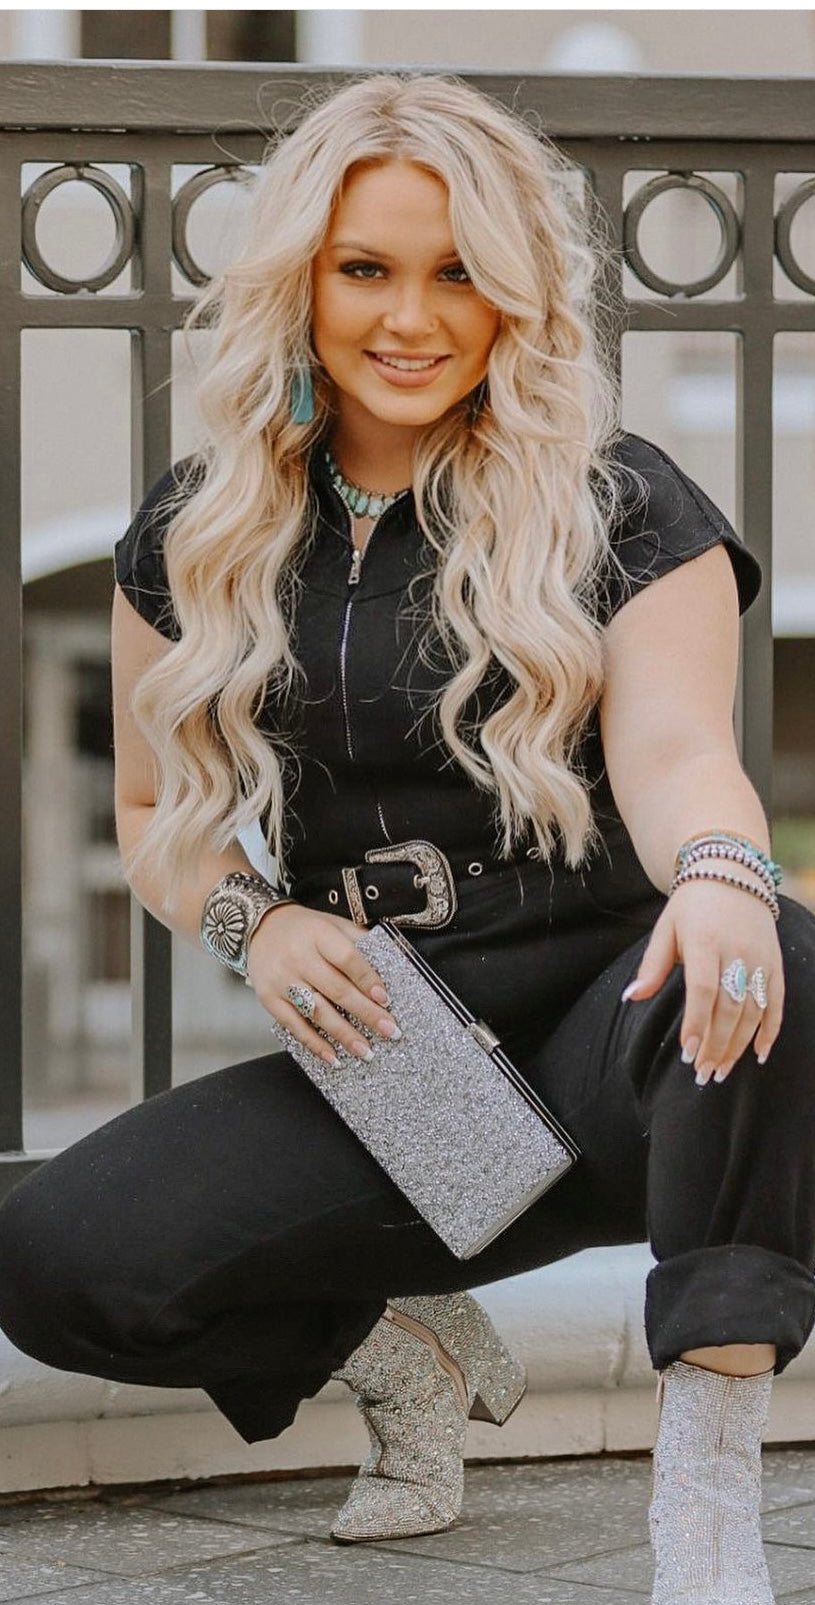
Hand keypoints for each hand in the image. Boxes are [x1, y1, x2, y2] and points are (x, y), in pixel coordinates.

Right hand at [245, 903, 400, 1064]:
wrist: (260, 927)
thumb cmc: (305, 929)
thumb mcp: (332, 924)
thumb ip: (357, 942)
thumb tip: (389, 967)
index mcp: (318, 934)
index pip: (346, 958)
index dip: (367, 979)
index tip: (385, 998)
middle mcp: (298, 957)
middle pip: (336, 989)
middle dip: (366, 1013)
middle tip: (390, 1031)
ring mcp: (281, 980)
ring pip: (317, 1012)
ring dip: (344, 1034)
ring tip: (366, 1051)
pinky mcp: (269, 999)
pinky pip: (294, 1025)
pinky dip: (314, 1044)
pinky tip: (333, 1057)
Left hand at [622, 880, 783, 1083]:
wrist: (732, 873)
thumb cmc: (691, 906)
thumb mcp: (665, 928)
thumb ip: (652, 966)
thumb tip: (630, 998)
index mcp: (705, 941)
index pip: (704, 988)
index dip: (697, 1023)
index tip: (688, 1053)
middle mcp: (737, 951)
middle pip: (730, 1006)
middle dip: (716, 1044)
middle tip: (703, 1073)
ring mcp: (760, 958)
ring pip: (754, 1010)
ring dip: (738, 1045)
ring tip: (721, 1071)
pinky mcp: (775, 963)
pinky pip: (777, 1002)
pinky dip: (770, 1030)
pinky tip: (759, 1055)